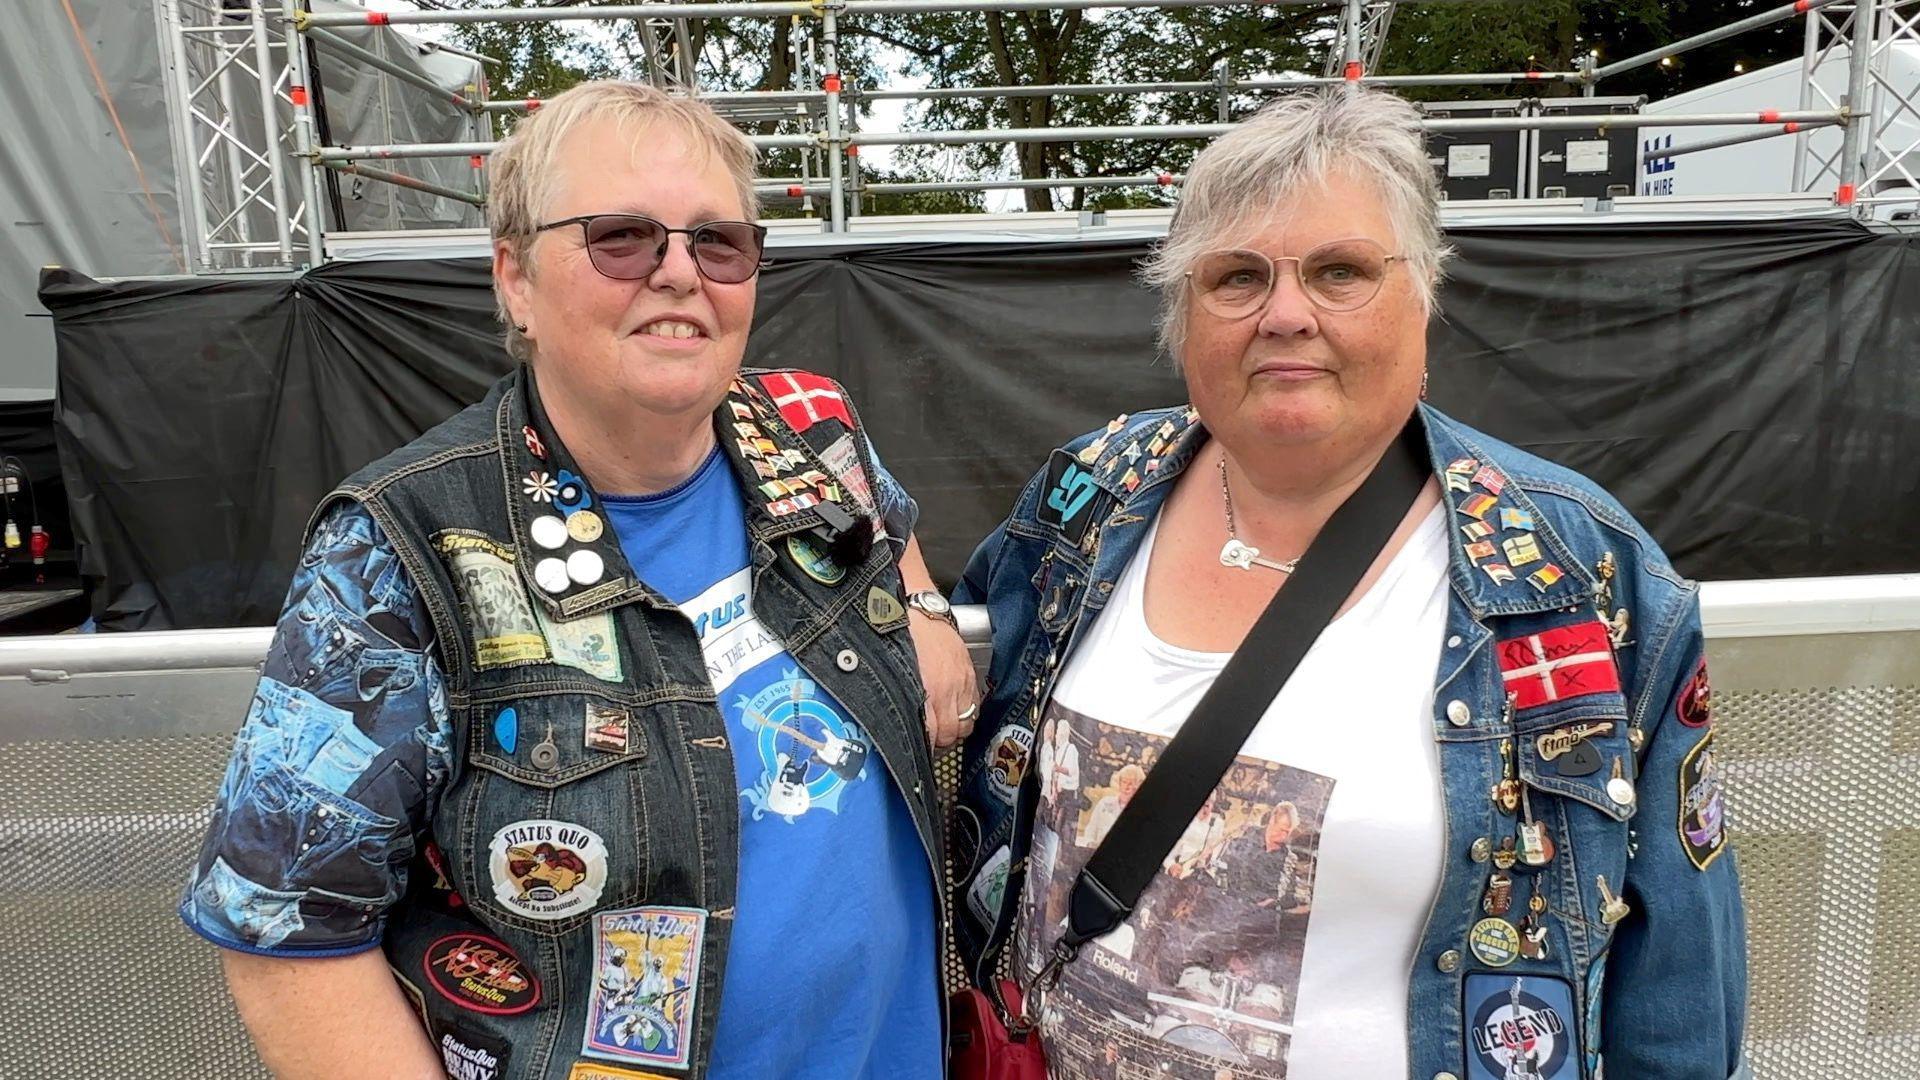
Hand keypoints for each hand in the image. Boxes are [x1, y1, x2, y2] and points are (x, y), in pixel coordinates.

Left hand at [907, 606, 978, 750]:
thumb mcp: (893, 675)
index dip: (922, 747)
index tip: (917, 750)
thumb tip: (901, 727)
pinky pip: (975, 708)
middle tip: (928, 742)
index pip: (927, 735)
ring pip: (964, 725)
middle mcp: (944, 691)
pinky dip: (966, 716)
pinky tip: (955, 714)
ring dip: (953, 731)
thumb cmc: (901, 639)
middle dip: (937, 742)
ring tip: (942, 730)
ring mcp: (960, 684)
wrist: (917, 610)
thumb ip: (902, 703)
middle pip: (947, 735)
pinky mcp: (969, 676)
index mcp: (922, 693)